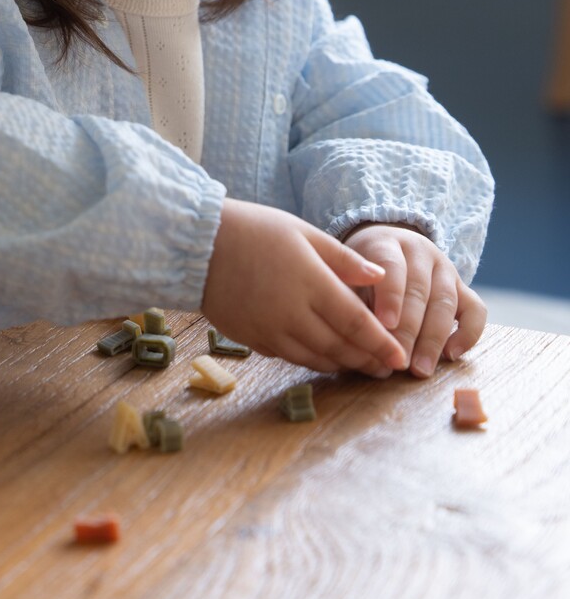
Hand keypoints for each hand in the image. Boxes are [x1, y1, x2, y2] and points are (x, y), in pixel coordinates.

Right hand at [202, 200, 407, 376]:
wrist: (197, 245)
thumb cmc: (253, 230)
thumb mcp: (302, 231)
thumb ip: (343, 259)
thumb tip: (381, 278)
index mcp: (310, 283)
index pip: (357, 323)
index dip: (382, 344)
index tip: (401, 357)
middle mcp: (292, 314)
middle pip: (340, 348)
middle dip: (368, 360)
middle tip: (389, 368)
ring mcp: (270, 331)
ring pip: (316, 359)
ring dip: (343, 365)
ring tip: (363, 366)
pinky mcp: (252, 340)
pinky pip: (291, 357)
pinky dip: (313, 361)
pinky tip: (325, 357)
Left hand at [343, 223, 486, 376]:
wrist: (386, 248)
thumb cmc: (359, 272)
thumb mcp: (348, 275)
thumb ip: (352, 298)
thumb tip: (357, 334)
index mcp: (386, 242)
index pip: (391, 266)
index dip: (390, 296)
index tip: (384, 325)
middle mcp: (420, 251)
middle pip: (419, 289)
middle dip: (409, 329)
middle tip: (398, 361)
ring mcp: (445, 268)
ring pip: (446, 301)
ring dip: (433, 339)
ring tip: (420, 369)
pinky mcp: (463, 287)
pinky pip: (476, 310)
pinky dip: (468, 334)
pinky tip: (451, 356)